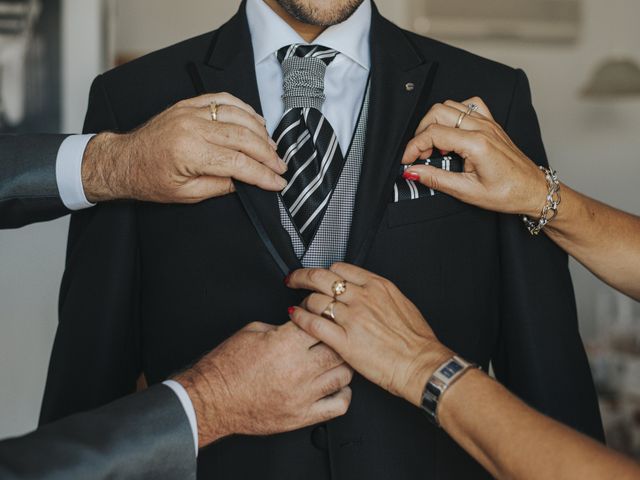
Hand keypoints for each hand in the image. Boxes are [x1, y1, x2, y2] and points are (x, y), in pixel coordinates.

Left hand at [81, 93, 287, 203]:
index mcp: (190, 152)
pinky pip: (223, 99)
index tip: (278, 183)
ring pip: (238, 115)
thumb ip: (218, 186)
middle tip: (281, 167)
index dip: (262, 174)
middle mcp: (192, 127)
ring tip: (272, 148)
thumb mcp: (185, 194)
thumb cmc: (150, 180)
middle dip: (267, 154)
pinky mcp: (188, 104)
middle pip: (243, 137)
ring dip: (260, 131)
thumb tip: (246, 181)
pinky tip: (255, 121)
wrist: (123, 160)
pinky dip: (243, 109)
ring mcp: (191, 111)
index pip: (238, 163)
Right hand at [173, 321, 351, 447]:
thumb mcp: (252, 331)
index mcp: (284, 344)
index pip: (319, 323)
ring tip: (333, 360)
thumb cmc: (226, 368)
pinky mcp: (302, 416)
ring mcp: (302, 395)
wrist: (212, 400)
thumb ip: (282, 327)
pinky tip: (335, 386)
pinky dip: (343, 394)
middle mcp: (297, 369)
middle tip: (332, 338)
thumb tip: (300, 323)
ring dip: (341, 365)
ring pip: (344, 375)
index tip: (320, 317)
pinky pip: (338, 405)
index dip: (321, 317)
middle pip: (338, 348)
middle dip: (336, 340)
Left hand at [286, 263, 452, 406]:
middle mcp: (362, 298)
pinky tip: (295, 317)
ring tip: (299, 306)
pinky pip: (314, 324)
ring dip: (303, 302)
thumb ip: (378, 295)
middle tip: (293, 279)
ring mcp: (352, 318)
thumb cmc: (416, 340)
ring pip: (315, 300)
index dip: (324, 271)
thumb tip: (366, 292)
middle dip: (302, 276)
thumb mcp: (401, 303)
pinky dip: (300, 318)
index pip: (340, 268)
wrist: (422, 364)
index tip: (318, 275)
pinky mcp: (344, 341)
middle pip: (321, 278)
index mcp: (377, 286)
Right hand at [401, 97, 547, 217]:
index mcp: (476, 143)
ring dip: (436, 123)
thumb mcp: (467, 192)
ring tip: (436, 147)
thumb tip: (412, 172)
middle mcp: (482, 127)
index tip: (407, 161)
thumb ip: (436, 179)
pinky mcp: (491, 124)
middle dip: (421, 132)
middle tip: (420, 155)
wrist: (534, 190)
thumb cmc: (507, 193)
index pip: (433, 133)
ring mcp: (488, 123)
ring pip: (450, 106)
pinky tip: (453, 132)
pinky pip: (468, 106)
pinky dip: (454, 114)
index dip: (413, 146)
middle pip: (438, 112)